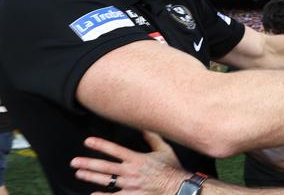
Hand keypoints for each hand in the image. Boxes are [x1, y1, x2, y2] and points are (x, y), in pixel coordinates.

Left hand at [70, 131, 188, 193]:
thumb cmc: (172, 169)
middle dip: (88, 163)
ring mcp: (130, 185)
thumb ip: (153, 138)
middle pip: (105, 167)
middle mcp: (131, 172)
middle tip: (75, 162)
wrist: (178, 187)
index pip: (115, 150)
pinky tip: (93, 194)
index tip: (88, 142)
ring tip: (79, 174)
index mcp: (138, 159)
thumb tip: (145, 126)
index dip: (100, 145)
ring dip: (91, 177)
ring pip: (106, 181)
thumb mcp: (165, 150)